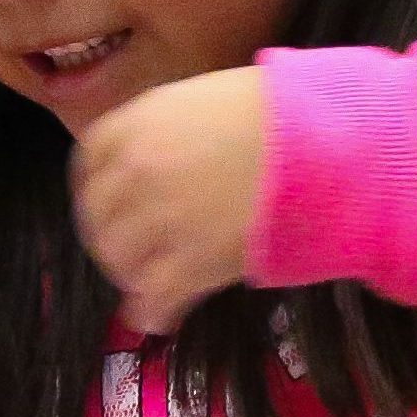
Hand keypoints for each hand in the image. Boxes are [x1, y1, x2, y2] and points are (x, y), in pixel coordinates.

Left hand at [70, 66, 275, 335]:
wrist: (327, 143)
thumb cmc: (283, 111)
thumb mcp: (209, 99)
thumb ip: (172, 130)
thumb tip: (164, 159)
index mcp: (138, 122)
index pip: (89, 162)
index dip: (96, 190)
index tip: (109, 206)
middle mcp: (135, 169)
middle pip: (98, 216)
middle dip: (111, 238)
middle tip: (130, 253)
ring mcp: (158, 217)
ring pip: (119, 260)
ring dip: (129, 275)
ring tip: (148, 285)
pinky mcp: (189, 262)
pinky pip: (153, 296)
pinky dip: (153, 311)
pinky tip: (160, 317)